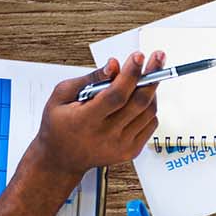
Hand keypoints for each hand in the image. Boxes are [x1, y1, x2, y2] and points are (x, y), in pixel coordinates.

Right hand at [30, 52, 164, 175]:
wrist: (61, 158)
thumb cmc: (59, 124)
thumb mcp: (62, 96)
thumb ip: (89, 78)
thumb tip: (114, 65)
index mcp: (85, 120)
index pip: (116, 94)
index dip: (131, 74)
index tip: (139, 56)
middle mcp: (105, 135)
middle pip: (139, 102)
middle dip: (152, 75)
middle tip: (157, 58)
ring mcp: (121, 145)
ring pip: (149, 112)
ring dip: (151, 91)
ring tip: (145, 78)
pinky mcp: (131, 151)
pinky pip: (151, 124)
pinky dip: (149, 108)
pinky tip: (140, 99)